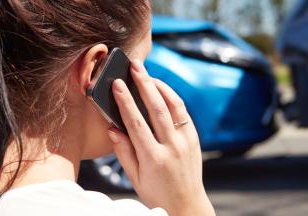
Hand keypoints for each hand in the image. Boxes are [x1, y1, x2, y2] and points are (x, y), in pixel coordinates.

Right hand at [106, 60, 214, 215]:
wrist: (187, 204)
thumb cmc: (157, 193)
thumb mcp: (135, 179)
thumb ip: (124, 153)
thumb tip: (113, 129)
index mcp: (153, 158)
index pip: (137, 123)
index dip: (125, 101)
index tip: (117, 84)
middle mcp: (172, 147)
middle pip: (157, 108)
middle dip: (144, 83)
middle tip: (135, 66)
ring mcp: (186, 141)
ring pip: (174, 106)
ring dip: (160, 86)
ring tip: (147, 73)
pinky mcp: (194, 139)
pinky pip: (183, 113)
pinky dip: (172, 98)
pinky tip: (161, 89)